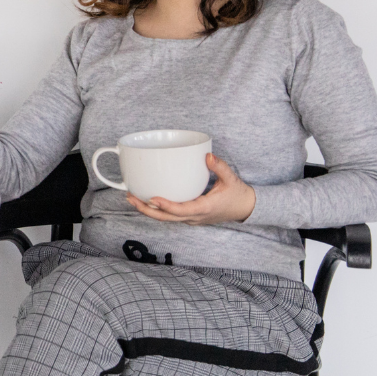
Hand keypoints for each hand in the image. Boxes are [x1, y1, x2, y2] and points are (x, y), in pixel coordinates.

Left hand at [127, 153, 256, 225]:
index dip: (166, 206)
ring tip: (132, 198)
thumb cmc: (238, 194)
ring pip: (166, 219)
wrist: (246, 209)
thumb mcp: (231, 179)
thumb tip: (207, 155)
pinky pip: (171, 216)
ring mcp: (192, 219)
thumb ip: (220, 167)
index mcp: (204, 208)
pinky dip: (157, 210)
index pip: (181, 211)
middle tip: (130, 197)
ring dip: (149, 210)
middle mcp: (195, 217)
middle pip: (166, 218)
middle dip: (147, 209)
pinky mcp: (190, 218)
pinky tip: (147, 200)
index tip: (152, 198)